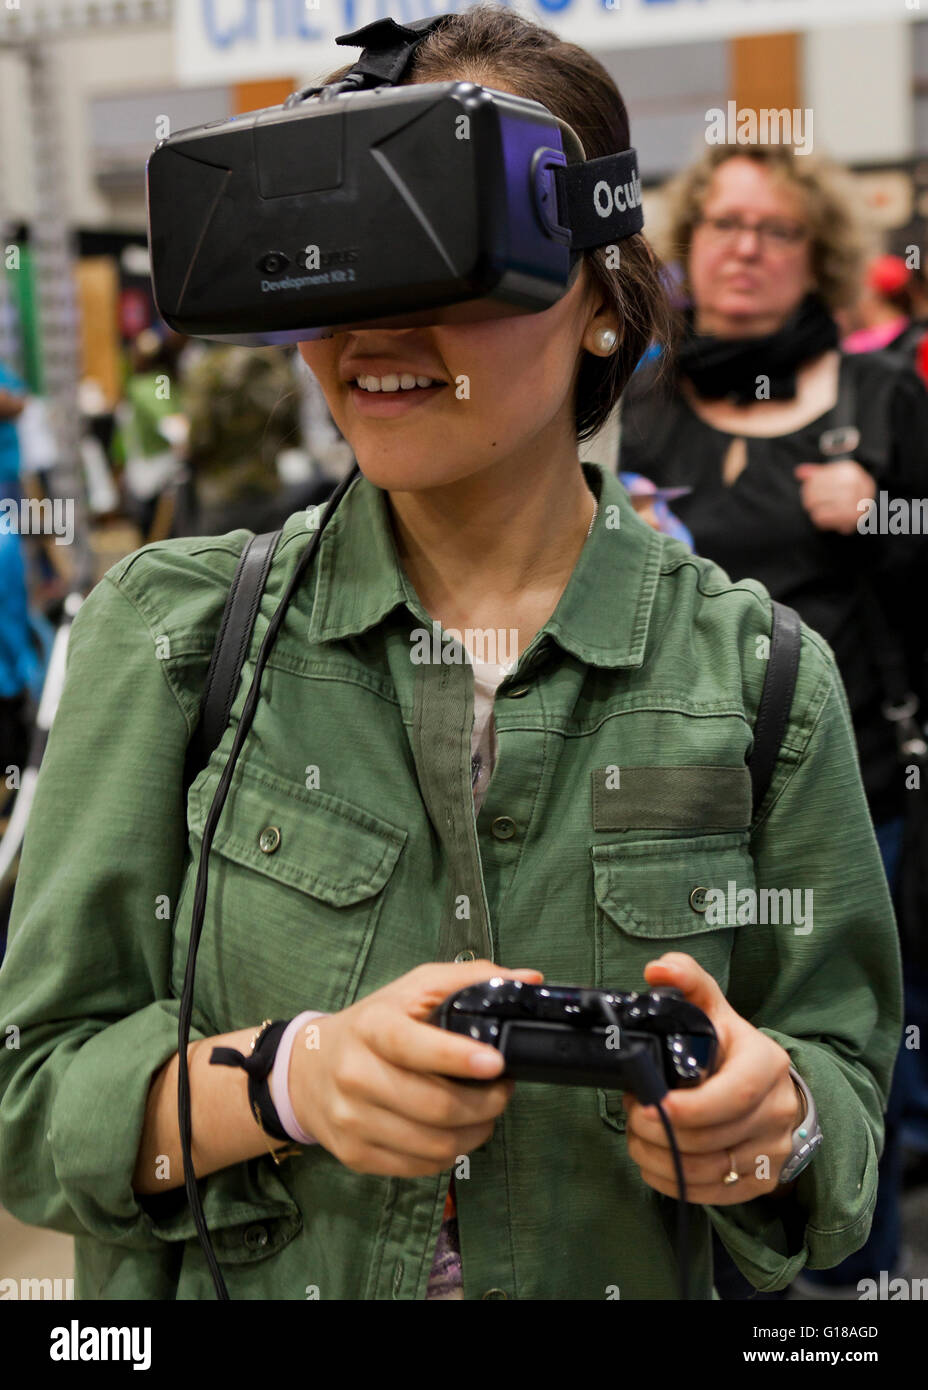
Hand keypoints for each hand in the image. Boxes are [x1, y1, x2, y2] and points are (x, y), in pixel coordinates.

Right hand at [289, 960, 543, 1177]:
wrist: (308, 1068)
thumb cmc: (373, 1024)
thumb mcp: (414, 989)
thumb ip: (470, 980)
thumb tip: (529, 980)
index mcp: (372, 1027)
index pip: (412, 1046)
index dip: (457, 1057)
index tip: (496, 1063)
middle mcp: (355, 1074)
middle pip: (434, 1106)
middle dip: (486, 1103)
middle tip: (503, 1089)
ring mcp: (352, 1119)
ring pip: (434, 1144)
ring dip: (475, 1133)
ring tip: (485, 1113)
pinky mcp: (356, 1155)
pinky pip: (420, 1167)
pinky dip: (450, 1154)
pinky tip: (456, 1132)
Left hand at [622, 953, 802, 1204]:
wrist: (773, 1087)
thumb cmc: (730, 1046)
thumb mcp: (711, 1006)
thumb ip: (686, 980)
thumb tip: (657, 970)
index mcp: (766, 1062)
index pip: (737, 1094)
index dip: (693, 1107)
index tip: (653, 1105)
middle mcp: (777, 1108)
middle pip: (715, 1136)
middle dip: (663, 1132)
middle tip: (633, 1116)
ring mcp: (773, 1149)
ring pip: (711, 1170)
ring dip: (662, 1158)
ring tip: (638, 1136)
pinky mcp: (762, 1179)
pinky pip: (715, 1194)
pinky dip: (676, 1182)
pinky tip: (655, 1162)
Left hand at [793, 460, 875, 534]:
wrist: (874, 502)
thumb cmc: (850, 487)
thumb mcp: (836, 475)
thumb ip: (817, 473)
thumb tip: (799, 472)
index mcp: (848, 471)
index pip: (816, 478)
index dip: (808, 486)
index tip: (807, 492)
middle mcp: (853, 484)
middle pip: (814, 492)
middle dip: (809, 498)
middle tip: (809, 503)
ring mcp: (853, 500)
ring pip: (817, 505)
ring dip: (813, 509)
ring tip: (815, 510)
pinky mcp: (851, 516)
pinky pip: (822, 517)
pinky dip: (818, 518)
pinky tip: (820, 517)